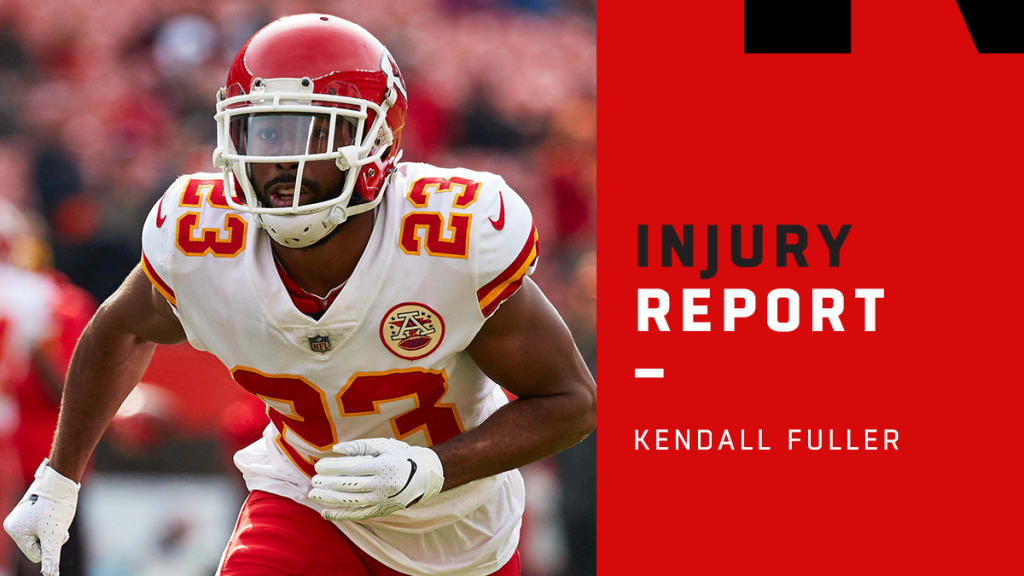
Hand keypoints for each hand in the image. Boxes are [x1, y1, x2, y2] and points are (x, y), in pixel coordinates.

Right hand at [3, 460, 79, 575]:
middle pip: (39, 546)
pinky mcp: (34, 510)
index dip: (49, 546)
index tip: (54, 529)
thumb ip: (50, 558)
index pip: (35, 556)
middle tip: (56, 521)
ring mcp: (23, 516)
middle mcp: (15, 524)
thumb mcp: (54, 536)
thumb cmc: (57, 506)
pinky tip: (56, 512)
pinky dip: (54, 522)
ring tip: (57, 515)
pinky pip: (45, 526)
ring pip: (44, 536)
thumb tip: (50, 575)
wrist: (63, 479)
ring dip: (55, 530)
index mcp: (14, 531)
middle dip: (52, 538)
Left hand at [309, 438, 443, 520]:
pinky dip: (341, 515)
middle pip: (349, 486)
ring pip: (351, 501)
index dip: (333, 468)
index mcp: (384, 466)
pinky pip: (358, 515)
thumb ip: (360, 446)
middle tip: (313, 481)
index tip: (318, 466)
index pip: (352, 468)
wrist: (426, 476)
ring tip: (313, 495)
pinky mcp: (382, 510)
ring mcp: (382, 500)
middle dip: (328, 484)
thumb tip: (336, 449)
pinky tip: (326, 512)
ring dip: (329, 499)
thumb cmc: (401, 456)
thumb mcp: (384, 445)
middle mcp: (383, 485)